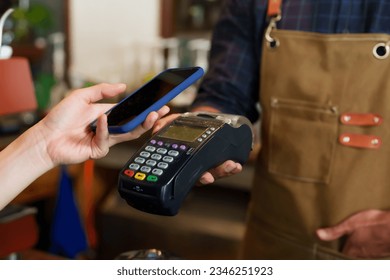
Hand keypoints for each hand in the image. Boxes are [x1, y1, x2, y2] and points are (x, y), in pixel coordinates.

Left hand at [38, 83, 169, 165]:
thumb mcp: (80, 96)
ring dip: (140, 125)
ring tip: (150, 116)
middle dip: (150, 117)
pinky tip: (102, 119)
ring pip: (128, 134)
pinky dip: (104, 128)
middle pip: (134, 124)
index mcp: (106, 115)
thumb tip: (122, 86)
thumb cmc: (60, 118)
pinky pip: (107, 138)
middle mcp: (108, 128)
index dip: (142, 107)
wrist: (45, 138)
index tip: (156, 101)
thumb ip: (101, 90)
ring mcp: (105, 140)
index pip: (129, 111)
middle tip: (162, 110)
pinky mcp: (98, 150)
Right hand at [153, 113, 242, 184]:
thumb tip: (156, 128)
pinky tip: (238, 162)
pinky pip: (227, 163)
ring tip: (232, 165)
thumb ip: (164, 124)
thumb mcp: (173, 122)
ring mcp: (210, 164)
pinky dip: (233, 165)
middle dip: (214, 174)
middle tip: (217, 174)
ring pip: (218, 171)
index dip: (199, 177)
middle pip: (207, 175)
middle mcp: (198, 167)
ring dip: (226, 170)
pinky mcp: (221, 158)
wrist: (198, 120)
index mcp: (185, 163)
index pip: (191, 173)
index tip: (205, 176)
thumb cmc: (184, 126)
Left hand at [316, 209, 389, 257]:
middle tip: (343, 241)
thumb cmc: (374, 225)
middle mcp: (363, 255)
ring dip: (359, 246)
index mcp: (352, 249)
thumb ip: (334, 231)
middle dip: (347, 248)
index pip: (340, 255)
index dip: (335, 250)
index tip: (331, 246)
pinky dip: (370, 245)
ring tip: (355, 238)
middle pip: (351, 254)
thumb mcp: (349, 224)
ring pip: (362, 253)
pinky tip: (369, 238)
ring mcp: (374, 254)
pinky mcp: (383, 250)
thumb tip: (317, 234)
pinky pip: (373, 250)